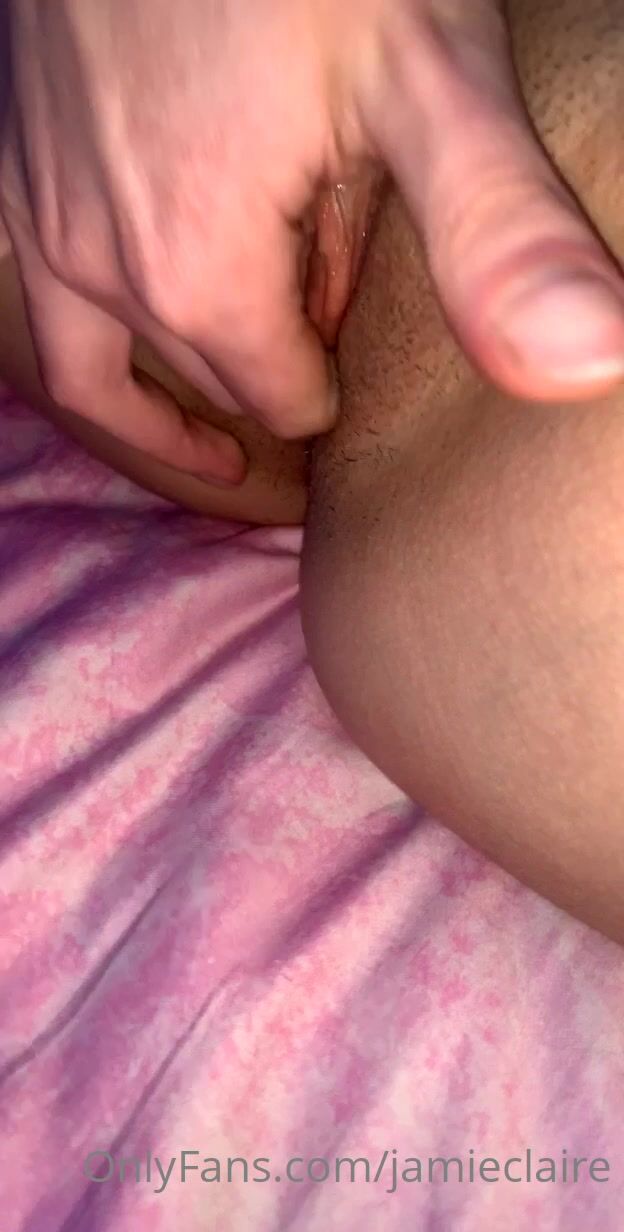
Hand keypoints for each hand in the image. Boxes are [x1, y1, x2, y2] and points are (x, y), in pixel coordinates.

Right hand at [3, 1, 623, 485]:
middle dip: (268, 369)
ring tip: (218, 442)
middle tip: (317, 335)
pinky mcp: (12, 175)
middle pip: (207, 380)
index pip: (282, 401)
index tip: (361, 341)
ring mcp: (39, 221)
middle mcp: (98, 268)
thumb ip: (497, 233)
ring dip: (173, 394)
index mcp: (197, 272)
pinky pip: (42, 315)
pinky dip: (96, 350)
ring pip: (104, 367)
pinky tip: (127, 331)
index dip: (333, 386)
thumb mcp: (430, 77)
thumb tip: (590, 365)